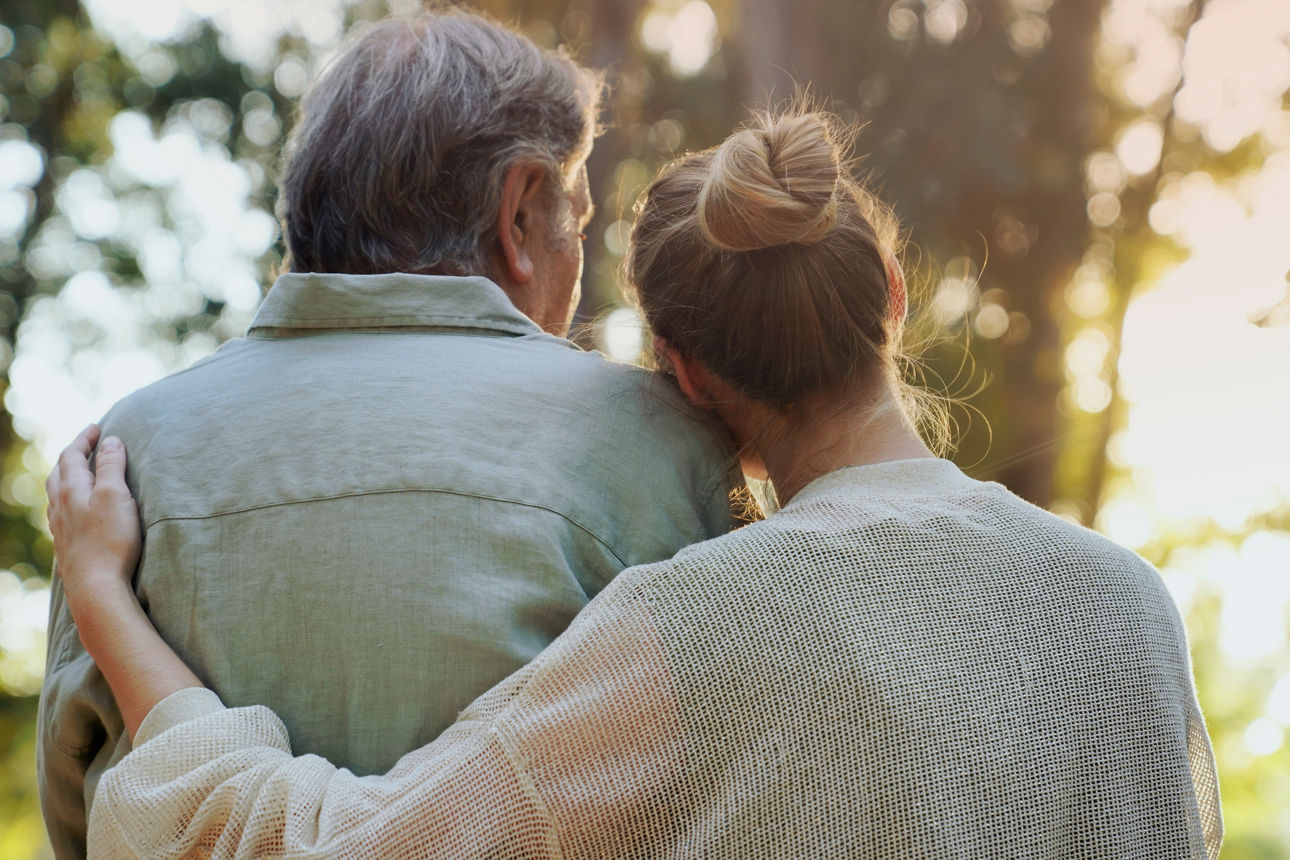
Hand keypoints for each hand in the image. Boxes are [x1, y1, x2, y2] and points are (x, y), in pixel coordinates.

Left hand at [46, 425, 142, 610]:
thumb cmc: (110, 540)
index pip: (72, 455)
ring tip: (78, 474)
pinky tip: (73, 511)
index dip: (84, 439)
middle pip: (59, 473)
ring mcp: (60, 527)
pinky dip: (66, 501)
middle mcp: (59, 506)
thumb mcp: (116, 496)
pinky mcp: (66, 546)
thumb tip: (110, 441)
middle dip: (72, 455)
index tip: (97, 428)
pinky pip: (60, 514)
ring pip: (55, 494)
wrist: (96, 587)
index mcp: (71, 489)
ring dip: (66, 478)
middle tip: (86, 446)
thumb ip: (112, 466)